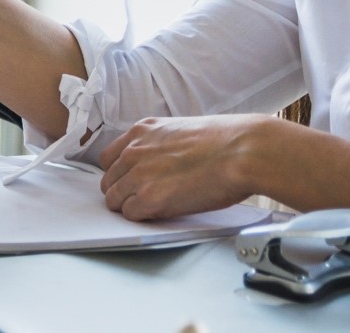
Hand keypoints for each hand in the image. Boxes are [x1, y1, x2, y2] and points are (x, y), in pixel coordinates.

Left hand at [97, 114, 271, 220]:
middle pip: (109, 181)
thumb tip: (157, 165)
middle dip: (123, 192)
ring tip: (155, 207)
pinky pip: (130, 215)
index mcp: (141, 131)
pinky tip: (162, 212)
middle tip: (143, 199)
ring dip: (131, 206)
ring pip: (114, 200)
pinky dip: (143, 218)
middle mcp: (133, 150)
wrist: (241, 151)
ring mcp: (138, 175)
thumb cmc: (224, 141)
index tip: (130, 182)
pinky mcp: (149, 199)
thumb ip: (158, 146)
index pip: (110, 158)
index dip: (121, 174)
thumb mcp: (180, 131)